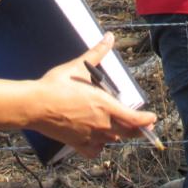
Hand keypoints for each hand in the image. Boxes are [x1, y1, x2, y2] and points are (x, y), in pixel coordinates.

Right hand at [32, 34, 156, 158]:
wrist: (35, 105)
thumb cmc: (56, 85)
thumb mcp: (79, 66)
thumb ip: (97, 53)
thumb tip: (109, 37)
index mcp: (105, 106)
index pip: (134, 119)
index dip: (146, 120)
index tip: (152, 118)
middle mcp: (101, 124)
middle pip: (128, 133)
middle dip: (138, 129)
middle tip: (144, 125)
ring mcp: (89, 136)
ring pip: (112, 140)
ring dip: (119, 134)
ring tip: (122, 128)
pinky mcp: (77, 144)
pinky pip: (95, 151)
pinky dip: (100, 147)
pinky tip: (99, 140)